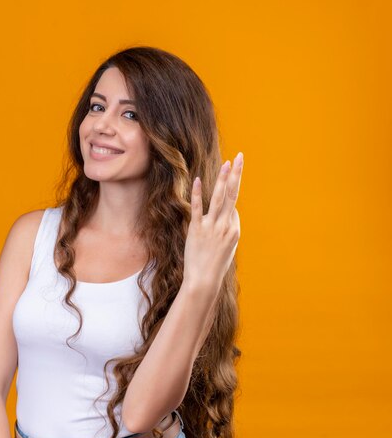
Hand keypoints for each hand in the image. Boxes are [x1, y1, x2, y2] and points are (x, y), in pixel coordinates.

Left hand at [182, 152, 243, 293]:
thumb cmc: (214, 267)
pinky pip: (198, 207)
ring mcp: (212, 226)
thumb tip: (227, 215)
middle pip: (233, 195)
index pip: (232, 208)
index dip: (227, 203)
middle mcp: (226, 226)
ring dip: (224, 178)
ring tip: (228, 163)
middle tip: (240, 157)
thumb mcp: (227, 249)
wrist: (203, 280)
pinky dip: (199, 193)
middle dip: (237, 174)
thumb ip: (227, 231)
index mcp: (234, 231)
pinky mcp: (197, 229)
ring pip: (220, 198)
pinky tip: (200, 180)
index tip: (222, 208)